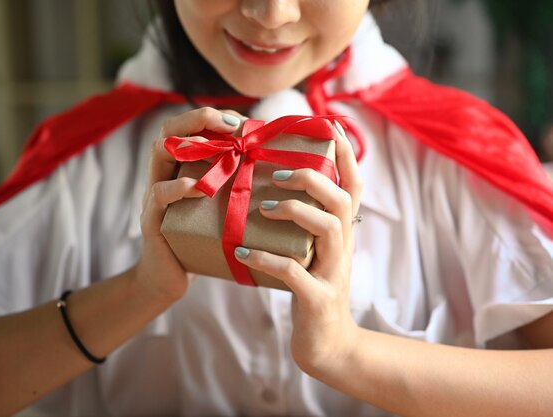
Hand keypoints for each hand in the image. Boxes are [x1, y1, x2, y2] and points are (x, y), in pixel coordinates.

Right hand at [132, 107, 243, 302]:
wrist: (170, 279)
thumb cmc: (201, 240)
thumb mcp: (217, 207)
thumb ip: (232, 185)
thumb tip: (273, 166)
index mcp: (178, 168)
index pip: (186, 126)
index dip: (209, 117)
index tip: (238, 121)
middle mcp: (162, 174)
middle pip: (169, 130)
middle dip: (198, 119)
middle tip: (230, 125)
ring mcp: (154, 195)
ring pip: (159, 152)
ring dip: (191, 145)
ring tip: (218, 147)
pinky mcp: (152, 220)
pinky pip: (159, 195)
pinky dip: (178, 188)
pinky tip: (198, 188)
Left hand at [233, 124, 362, 376]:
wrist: (327, 345)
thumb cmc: (313, 289)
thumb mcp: (313, 251)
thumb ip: (304, 222)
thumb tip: (273, 188)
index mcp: (342, 231)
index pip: (353, 184)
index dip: (345, 153)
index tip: (329, 123)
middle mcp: (344, 246)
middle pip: (342, 198)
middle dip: (311, 177)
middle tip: (276, 173)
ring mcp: (334, 272)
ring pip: (327, 227)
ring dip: (294, 211)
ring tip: (262, 205)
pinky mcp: (318, 298)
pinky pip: (294, 272)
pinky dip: (266, 258)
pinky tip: (241, 251)